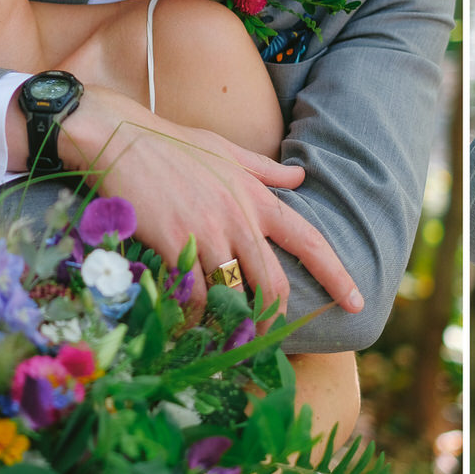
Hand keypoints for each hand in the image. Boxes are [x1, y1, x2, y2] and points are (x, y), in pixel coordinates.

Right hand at [59, 86, 361, 315]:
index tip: (356, 302)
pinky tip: (192, 321)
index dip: (338, 274)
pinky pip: (196, 294)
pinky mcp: (174, 241)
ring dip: (233, 322)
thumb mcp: (226, 149)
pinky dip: (196, 314)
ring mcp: (208, 230)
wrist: (117, 137)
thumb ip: (265, 170)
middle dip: (273, 318)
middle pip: (274, 284)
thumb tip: (301, 175)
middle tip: (265, 337)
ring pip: (236, 294)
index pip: (310, 240)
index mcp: (258, 196)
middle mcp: (240, 216)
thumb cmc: (171, 143)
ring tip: (227, 337)